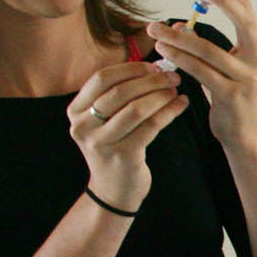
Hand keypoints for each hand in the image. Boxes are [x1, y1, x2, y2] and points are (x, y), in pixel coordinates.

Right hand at [67, 59, 189, 209]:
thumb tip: (152, 67)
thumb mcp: (104, 121)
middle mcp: (83, 126)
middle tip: (172, 76)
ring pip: (136, 109)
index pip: (101, 78)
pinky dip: (169, 112)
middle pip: (119, 92)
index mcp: (76, 111)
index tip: (153, 66)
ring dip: (161, 95)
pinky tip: (181, 104)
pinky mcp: (123, 155)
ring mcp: (101, 142)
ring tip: (176, 90)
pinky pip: (151, 126)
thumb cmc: (114, 147)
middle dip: (150, 81)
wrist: (114, 190)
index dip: (130, 69)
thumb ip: (118, 95)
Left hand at [149, 0, 256, 143]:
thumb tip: (181, 25)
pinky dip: (179, 59)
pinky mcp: (231, 95)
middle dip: (220, 0)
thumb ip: (209, 46)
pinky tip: (162, 51)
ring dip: (179, 37)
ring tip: (155, 29)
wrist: (243, 134)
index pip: (247, 12)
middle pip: (242, 21)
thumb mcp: (227, 67)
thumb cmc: (231, 97)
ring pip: (209, 50)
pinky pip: (201, 71)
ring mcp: (247, 78)